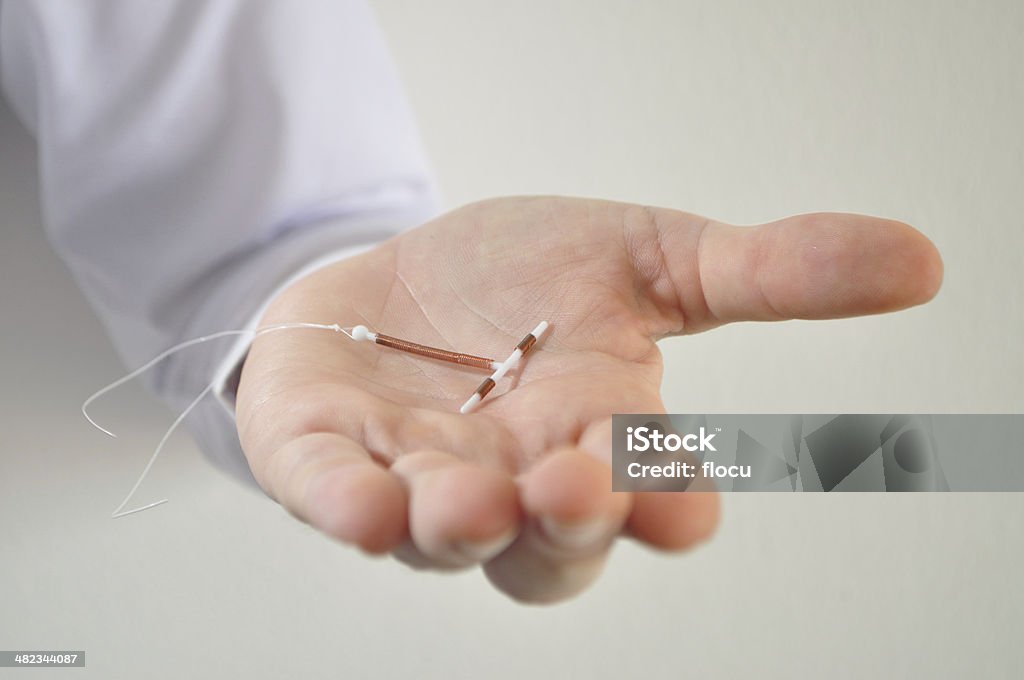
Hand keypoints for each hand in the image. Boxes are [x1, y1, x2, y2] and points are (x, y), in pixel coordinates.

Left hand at [235, 197, 941, 602]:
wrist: (394, 277)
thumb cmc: (521, 282)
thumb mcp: (649, 256)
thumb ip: (767, 272)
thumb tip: (920, 260)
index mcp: (600, 438)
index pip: (650, 495)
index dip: (668, 504)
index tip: (684, 507)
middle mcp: (518, 481)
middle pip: (554, 542)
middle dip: (572, 521)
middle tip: (585, 485)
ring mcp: (420, 478)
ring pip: (448, 536)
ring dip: (463, 524)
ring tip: (476, 498)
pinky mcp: (330, 460)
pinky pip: (339, 499)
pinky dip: (351, 507)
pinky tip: (365, 506)